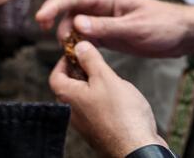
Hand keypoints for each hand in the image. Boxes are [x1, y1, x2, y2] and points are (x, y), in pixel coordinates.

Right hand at [36, 0, 190, 58]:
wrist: (184, 34)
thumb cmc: (164, 25)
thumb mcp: (135, 27)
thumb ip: (106, 26)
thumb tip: (76, 23)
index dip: (54, 7)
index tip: (41, 20)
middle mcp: (101, 8)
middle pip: (69, 12)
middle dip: (58, 25)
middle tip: (58, 44)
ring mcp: (104, 22)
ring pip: (76, 27)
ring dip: (68, 38)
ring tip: (69, 54)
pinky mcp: (108, 35)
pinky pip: (86, 39)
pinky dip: (79, 47)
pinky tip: (77, 58)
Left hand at [49, 41, 166, 156]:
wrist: (138, 149)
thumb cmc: (122, 115)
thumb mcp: (105, 78)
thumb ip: (91, 60)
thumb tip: (80, 46)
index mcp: (67, 97)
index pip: (55, 76)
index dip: (63, 62)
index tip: (74, 54)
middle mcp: (72, 112)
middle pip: (69, 87)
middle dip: (80, 73)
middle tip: (94, 64)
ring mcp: (85, 125)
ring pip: (83, 100)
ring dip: (93, 88)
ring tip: (110, 81)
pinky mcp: (99, 132)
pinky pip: (95, 112)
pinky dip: (102, 103)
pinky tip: (119, 101)